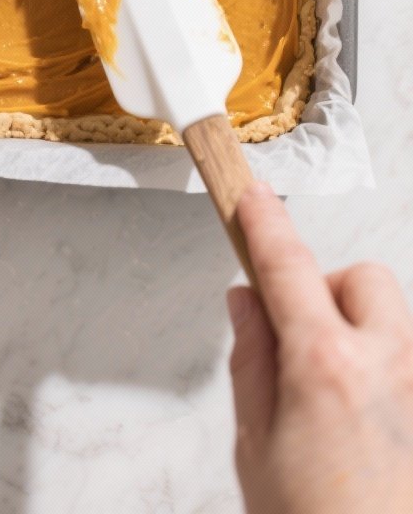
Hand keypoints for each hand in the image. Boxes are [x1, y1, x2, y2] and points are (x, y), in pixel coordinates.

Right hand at [228, 182, 412, 513]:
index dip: (264, 222)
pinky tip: (364, 427)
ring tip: (333, 400)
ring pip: (391, 320)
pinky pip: (407, 361)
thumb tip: (248, 303)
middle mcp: (388, 365)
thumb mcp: (256, 451)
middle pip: (363, 278)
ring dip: (360, 333)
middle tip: (299, 339)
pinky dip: (383, 370)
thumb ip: (252, 361)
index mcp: (326, 367)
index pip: (288, 267)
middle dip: (328, 290)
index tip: (248, 194)